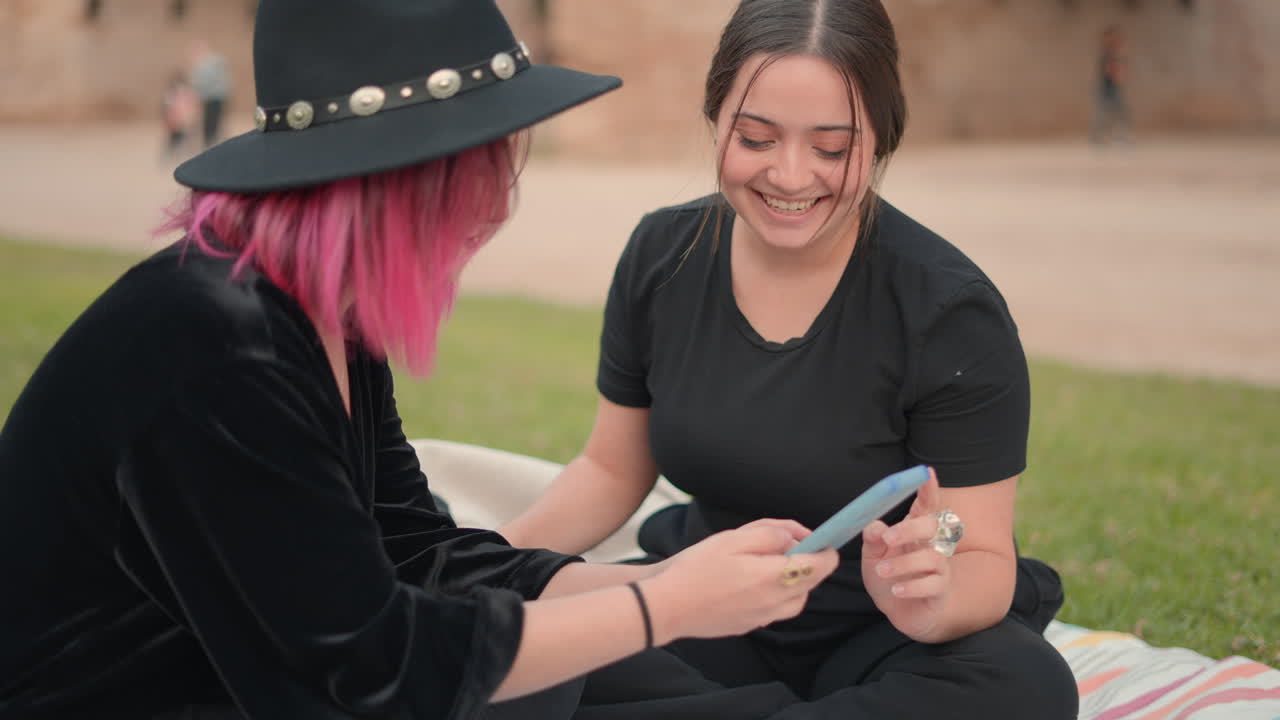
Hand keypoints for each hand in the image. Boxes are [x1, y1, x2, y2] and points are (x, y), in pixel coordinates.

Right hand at [639, 519, 837, 643]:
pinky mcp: (750, 626)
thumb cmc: (696, 569)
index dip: (826, 549)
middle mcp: (775, 602)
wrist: (666, 606)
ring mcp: (763, 618)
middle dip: (806, 561)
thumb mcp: (732, 538)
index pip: (821, 565)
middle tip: (784, 543)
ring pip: (796, 598)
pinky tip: (751, 581)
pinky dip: (775, 593)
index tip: (822, 538)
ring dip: (792, 579)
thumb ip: (770, 534)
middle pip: (811, 582)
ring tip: (767, 563)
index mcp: (774, 577)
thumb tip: (794, 537)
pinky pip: (776, 609)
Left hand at [861, 468, 952, 641]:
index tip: (926, 473)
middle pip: (931, 526)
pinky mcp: (939, 592)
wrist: (901, 612)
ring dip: (904, 563)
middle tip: (887, 538)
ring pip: (932, 557)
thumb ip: (873, 540)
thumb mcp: (873, 557)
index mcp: (914, 533)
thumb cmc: (889, 577)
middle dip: (910, 528)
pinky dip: (912, 586)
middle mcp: (930, 546)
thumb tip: (874, 526)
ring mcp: (938, 570)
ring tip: (882, 571)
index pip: (925, 506)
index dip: (928, 489)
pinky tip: (896, 590)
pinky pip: (934, 585)